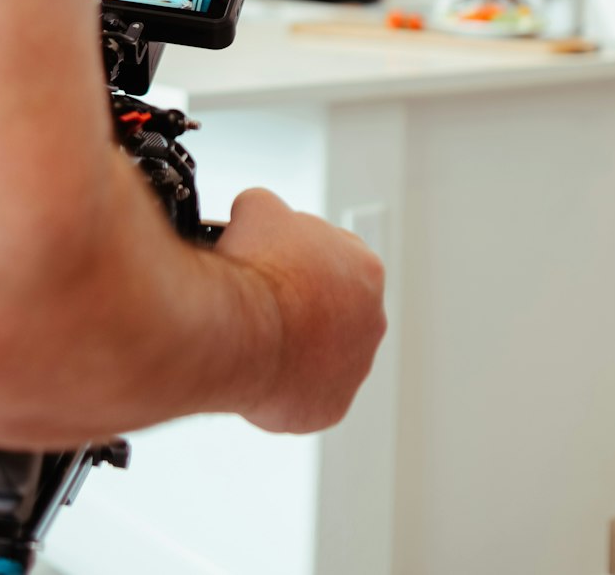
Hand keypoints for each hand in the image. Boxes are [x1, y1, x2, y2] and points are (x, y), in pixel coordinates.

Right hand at [217, 188, 386, 434]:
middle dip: (303, 304)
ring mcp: (354, 367)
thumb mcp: (258, 207)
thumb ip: (269, 210)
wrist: (243, 329)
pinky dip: (285, 384)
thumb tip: (255, 213)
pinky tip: (261, 366)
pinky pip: (307, 394)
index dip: (299, 258)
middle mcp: (371, 319)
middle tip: (265, 299)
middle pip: (334, 308)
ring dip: (297, 345)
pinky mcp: (331, 406)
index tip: (277, 263)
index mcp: (365, 268)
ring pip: (323, 354)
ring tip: (259, 335)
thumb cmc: (259, 271)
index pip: (334, 257)